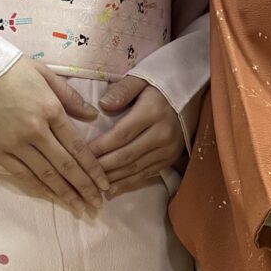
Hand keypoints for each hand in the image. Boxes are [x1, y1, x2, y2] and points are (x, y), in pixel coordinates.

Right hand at [0, 60, 108, 210]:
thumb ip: (69, 96)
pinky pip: (22, 175)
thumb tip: (93, 116)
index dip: (93, 169)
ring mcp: (15, 143)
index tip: (105, 184)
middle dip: (85, 188)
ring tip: (79, 208)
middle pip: (66, 166)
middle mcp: (36, 130)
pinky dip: (39, 188)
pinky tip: (51, 197)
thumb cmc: (6, 68)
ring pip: (46, 175)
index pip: (78, 147)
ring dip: (64, 194)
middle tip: (98, 205)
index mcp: (51, 110)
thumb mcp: (43, 72)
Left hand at [89, 76, 185, 192]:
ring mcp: (168, 150)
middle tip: (83, 172)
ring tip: (93, 184)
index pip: (122, 134)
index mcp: (153, 113)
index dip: (101, 146)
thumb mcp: (140, 80)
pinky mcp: (170, 159)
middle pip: (127, 155)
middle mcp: (163, 134)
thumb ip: (122, 90)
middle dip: (103, 166)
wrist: (189, 99)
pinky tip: (112, 190)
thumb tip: (103, 105)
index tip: (81, 153)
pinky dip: (128, 183)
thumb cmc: (158, 88)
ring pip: (136, 168)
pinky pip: (146, 174)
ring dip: (113, 178)